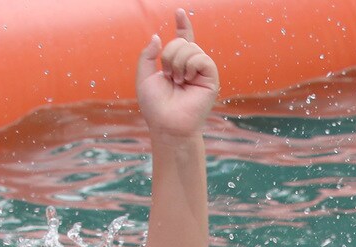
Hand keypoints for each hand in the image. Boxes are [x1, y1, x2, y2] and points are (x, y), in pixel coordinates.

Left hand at [136, 9, 219, 139]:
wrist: (167, 125)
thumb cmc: (156, 106)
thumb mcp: (144, 77)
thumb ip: (147, 56)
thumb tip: (157, 36)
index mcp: (177, 65)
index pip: (182, 40)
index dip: (182, 25)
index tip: (179, 12)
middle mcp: (191, 67)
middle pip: (183, 42)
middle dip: (169, 55)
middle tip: (169, 76)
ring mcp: (202, 73)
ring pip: (191, 48)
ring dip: (177, 62)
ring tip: (177, 81)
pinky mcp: (211, 79)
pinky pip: (202, 58)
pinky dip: (190, 66)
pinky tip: (187, 80)